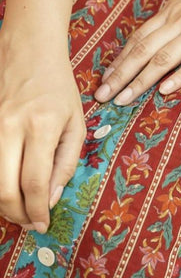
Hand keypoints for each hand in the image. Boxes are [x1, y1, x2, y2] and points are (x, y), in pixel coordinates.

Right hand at [0, 31, 85, 231]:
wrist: (29, 53)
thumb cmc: (59, 88)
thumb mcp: (76, 122)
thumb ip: (66, 161)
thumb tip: (52, 197)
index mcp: (42, 126)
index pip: (36, 182)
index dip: (38, 210)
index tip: (43, 224)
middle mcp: (9, 128)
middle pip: (4, 189)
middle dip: (17, 214)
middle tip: (30, 222)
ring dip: (3, 203)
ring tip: (20, 208)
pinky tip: (7, 188)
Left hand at [94, 0, 180, 104]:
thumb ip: (180, 13)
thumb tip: (165, 28)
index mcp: (174, 9)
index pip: (139, 37)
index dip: (121, 59)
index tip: (106, 76)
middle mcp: (180, 20)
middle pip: (143, 50)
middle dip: (120, 74)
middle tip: (102, 95)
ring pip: (162, 58)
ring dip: (140, 80)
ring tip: (123, 98)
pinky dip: (179, 76)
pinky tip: (164, 90)